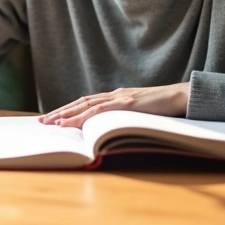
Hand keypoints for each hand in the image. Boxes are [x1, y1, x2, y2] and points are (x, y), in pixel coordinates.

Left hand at [38, 83, 190, 128]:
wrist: (183, 97)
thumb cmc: (165, 107)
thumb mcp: (141, 113)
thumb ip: (127, 117)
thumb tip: (114, 129)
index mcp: (118, 96)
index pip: (87, 102)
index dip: (69, 109)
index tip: (53, 117)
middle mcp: (115, 94)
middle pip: (81, 102)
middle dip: (60, 111)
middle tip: (41, 121)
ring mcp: (120, 97)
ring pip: (86, 105)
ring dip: (66, 114)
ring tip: (50, 123)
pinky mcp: (127, 103)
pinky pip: (100, 110)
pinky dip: (82, 117)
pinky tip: (71, 122)